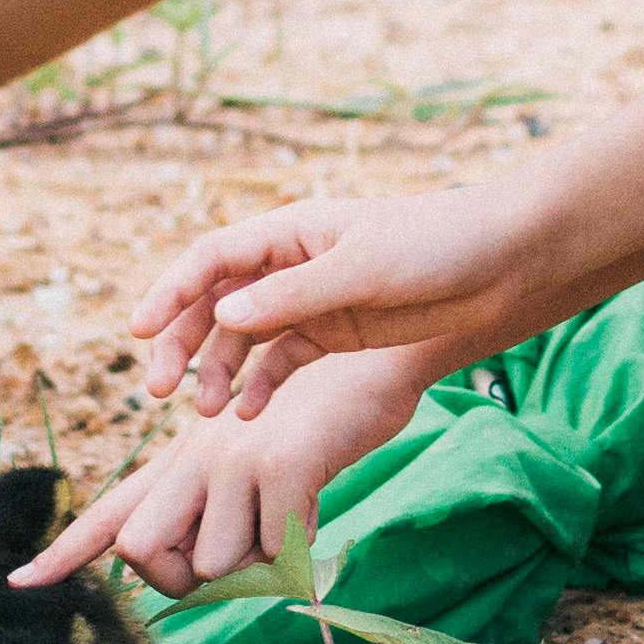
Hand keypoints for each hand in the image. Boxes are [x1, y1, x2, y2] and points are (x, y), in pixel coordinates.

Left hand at [17, 348, 426, 599]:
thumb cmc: (321, 423)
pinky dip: (299, 549)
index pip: (114, 512)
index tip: (22, 581)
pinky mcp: (278, 466)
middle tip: (230, 562)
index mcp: (185, 459)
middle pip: (141, 551)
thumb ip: (222, 513)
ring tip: (288, 516)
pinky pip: (273, 553)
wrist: (374, 366)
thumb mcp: (256, 463)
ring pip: (214, 566)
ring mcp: (232, 459)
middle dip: (179, 581)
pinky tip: (313, 504)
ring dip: (259, 564)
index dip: (65, 552)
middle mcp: (193, 456)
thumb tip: (202, 573)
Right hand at [129, 182, 543, 413]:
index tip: (137, 333)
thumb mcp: (363, 268)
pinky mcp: (338, 334)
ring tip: (208, 412)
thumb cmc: (439, 246)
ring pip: (245, 338)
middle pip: (217, 303)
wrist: (506, 265)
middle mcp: (293, 264)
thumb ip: (294, 296)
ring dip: (219, 371)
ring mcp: (315, 301)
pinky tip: (249, 414)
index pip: (212, 259)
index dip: (170, 293)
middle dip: (183, 343)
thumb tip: (223, 315)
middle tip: (160, 391)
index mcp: (292, 230)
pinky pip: (284, 363)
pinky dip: (262, 387)